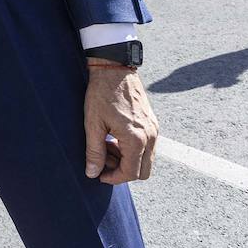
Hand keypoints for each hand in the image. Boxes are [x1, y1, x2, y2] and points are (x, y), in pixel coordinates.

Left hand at [84, 60, 158, 183]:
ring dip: (127, 160)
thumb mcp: (93, 124)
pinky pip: (148, 147)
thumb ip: (94, 152)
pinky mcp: (153, 124)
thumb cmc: (101, 94)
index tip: (99, 175)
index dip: (114, 178)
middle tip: (103, 160)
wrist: (115, 69)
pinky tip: (114, 138)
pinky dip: (133, 150)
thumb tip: (92, 173)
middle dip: (122, 171)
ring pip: (146, 160)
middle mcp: (151, 137)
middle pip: (143, 172)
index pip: (130, 173)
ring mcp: (154, 130)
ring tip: (106, 146)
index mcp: (136, 139)